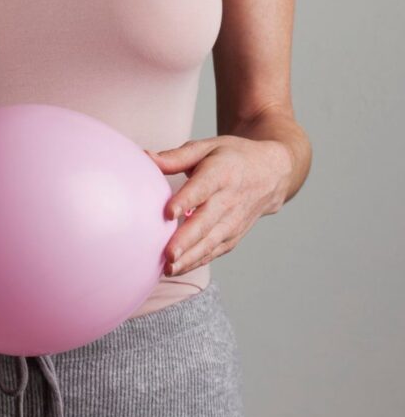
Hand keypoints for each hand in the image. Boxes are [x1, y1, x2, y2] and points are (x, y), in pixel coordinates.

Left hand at [145, 135, 291, 276]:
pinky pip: (214, 251)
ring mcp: (234, 221)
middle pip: (206, 222)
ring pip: (211, 242)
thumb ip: (176, 157)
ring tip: (169, 269)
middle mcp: (230, 200)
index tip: (168, 212)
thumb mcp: (208, 147)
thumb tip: (144, 157)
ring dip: (190, 257)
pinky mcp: (234, 236)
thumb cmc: (232, 157)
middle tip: (168, 254)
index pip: (203, 188)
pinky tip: (178, 269)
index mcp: (222, 173)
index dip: (186, 201)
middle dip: (187, 240)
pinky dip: (197, 262)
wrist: (272, 173)